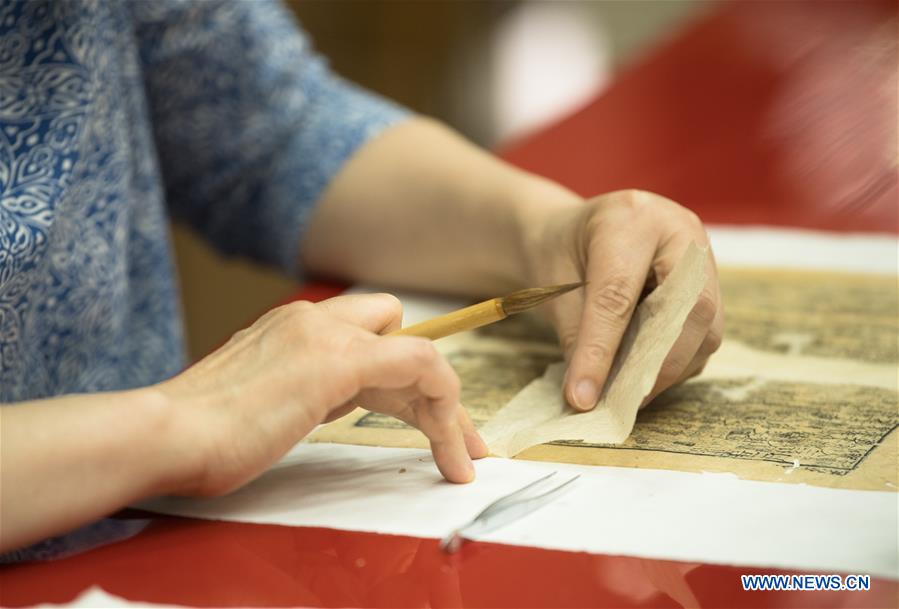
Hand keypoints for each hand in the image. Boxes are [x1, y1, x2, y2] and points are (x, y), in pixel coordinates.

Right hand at [157, 293, 486, 494]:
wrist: (166, 433)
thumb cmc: (197, 434)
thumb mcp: (260, 400)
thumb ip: (294, 390)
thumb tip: (318, 402)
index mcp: (292, 327)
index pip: (369, 339)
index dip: (404, 382)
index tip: (426, 424)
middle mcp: (312, 319)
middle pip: (400, 342)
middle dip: (434, 393)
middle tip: (463, 441)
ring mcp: (325, 334)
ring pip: (418, 354)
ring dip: (447, 410)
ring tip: (466, 457)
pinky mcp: (339, 359)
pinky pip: (420, 363)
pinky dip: (445, 400)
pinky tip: (452, 441)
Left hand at [520, 189, 723, 409]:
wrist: (576, 233)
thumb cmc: (560, 254)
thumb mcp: (553, 287)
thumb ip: (576, 336)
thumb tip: (588, 396)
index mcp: (629, 219)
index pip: (618, 294)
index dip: (601, 351)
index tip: (583, 396)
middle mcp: (678, 231)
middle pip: (688, 309)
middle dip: (656, 365)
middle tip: (621, 402)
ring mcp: (702, 255)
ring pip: (706, 327)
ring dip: (670, 369)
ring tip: (629, 394)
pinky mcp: (710, 283)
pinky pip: (704, 334)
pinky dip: (676, 363)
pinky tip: (644, 376)